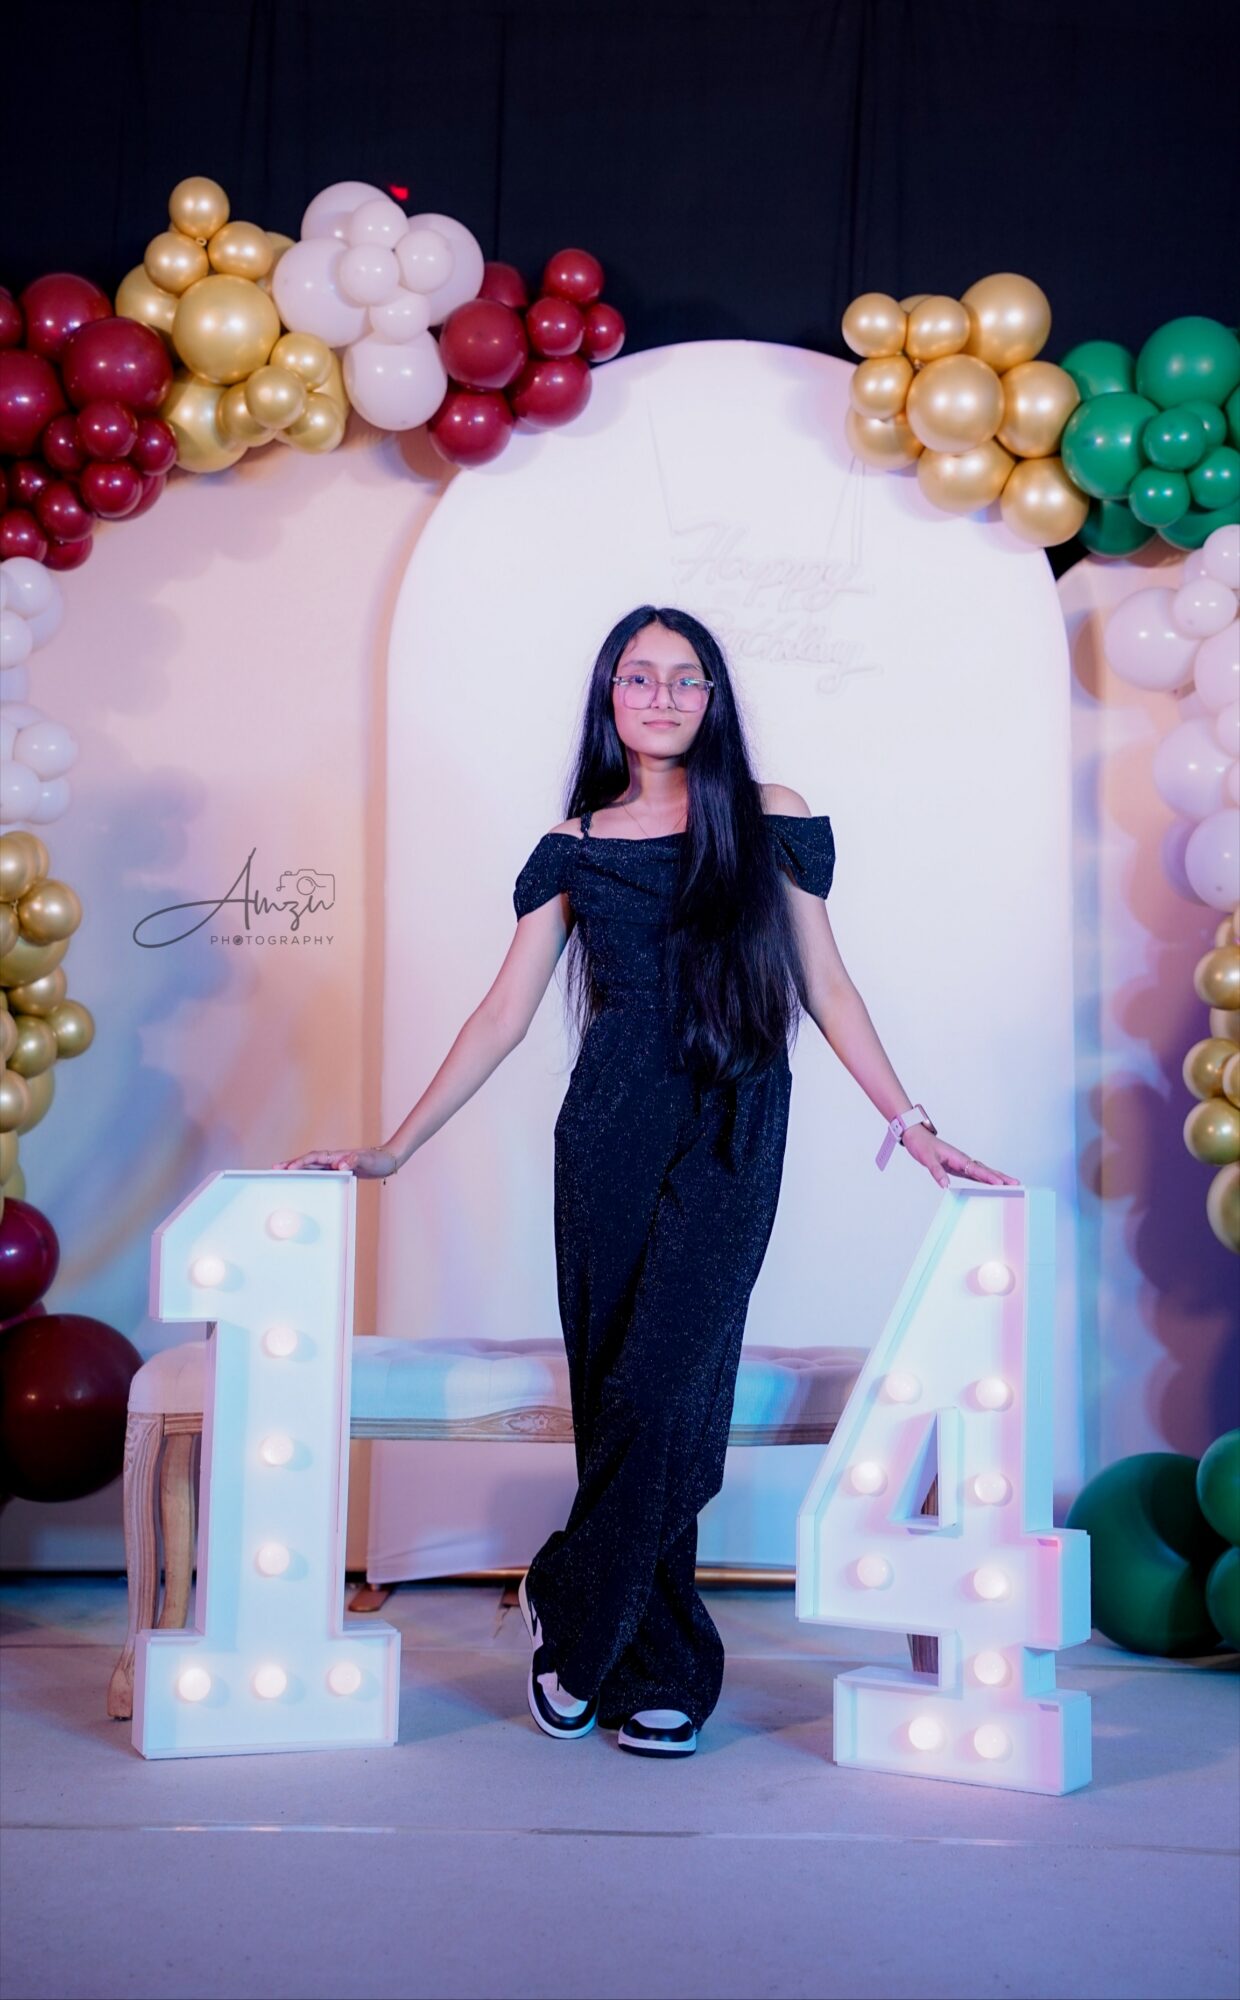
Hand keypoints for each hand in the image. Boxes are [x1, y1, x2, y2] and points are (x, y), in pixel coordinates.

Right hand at [271, 1145, 399, 1179]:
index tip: (289, 1168)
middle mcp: (333, 1159)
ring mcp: (335, 1164)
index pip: (315, 1158)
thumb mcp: (369, 1161)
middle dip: (291, 1164)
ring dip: (297, 1169)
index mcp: (338, 1156)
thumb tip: (341, 1163)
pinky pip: (319, 1172)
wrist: (388, 1160)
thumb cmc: (379, 1160)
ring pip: (311, 1166)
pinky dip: (308, 1174)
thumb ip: (355, 1160)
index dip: (301, 1163)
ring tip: (281, 1172)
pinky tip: (302, 1179)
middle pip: (308, 1161)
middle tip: (274, 1169)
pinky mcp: (338, 1170)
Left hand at [899, 1125, 1019, 1190]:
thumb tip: (945, 1185)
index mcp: (957, 1158)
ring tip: (1010, 1184)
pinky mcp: (958, 1166)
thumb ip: (936, 1172)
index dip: (988, 1177)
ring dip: (996, 1177)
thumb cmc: (922, 1146)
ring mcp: (962, 1163)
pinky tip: (992, 1184)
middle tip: (1016, 1183)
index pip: (976, 1169)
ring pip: (983, 1171)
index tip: (1000, 1183)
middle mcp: (963, 1160)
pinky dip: (985, 1178)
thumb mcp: (926, 1159)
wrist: (917, 1137)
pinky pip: (975, 1174)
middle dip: (1001, 1177)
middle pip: (985, 1170)